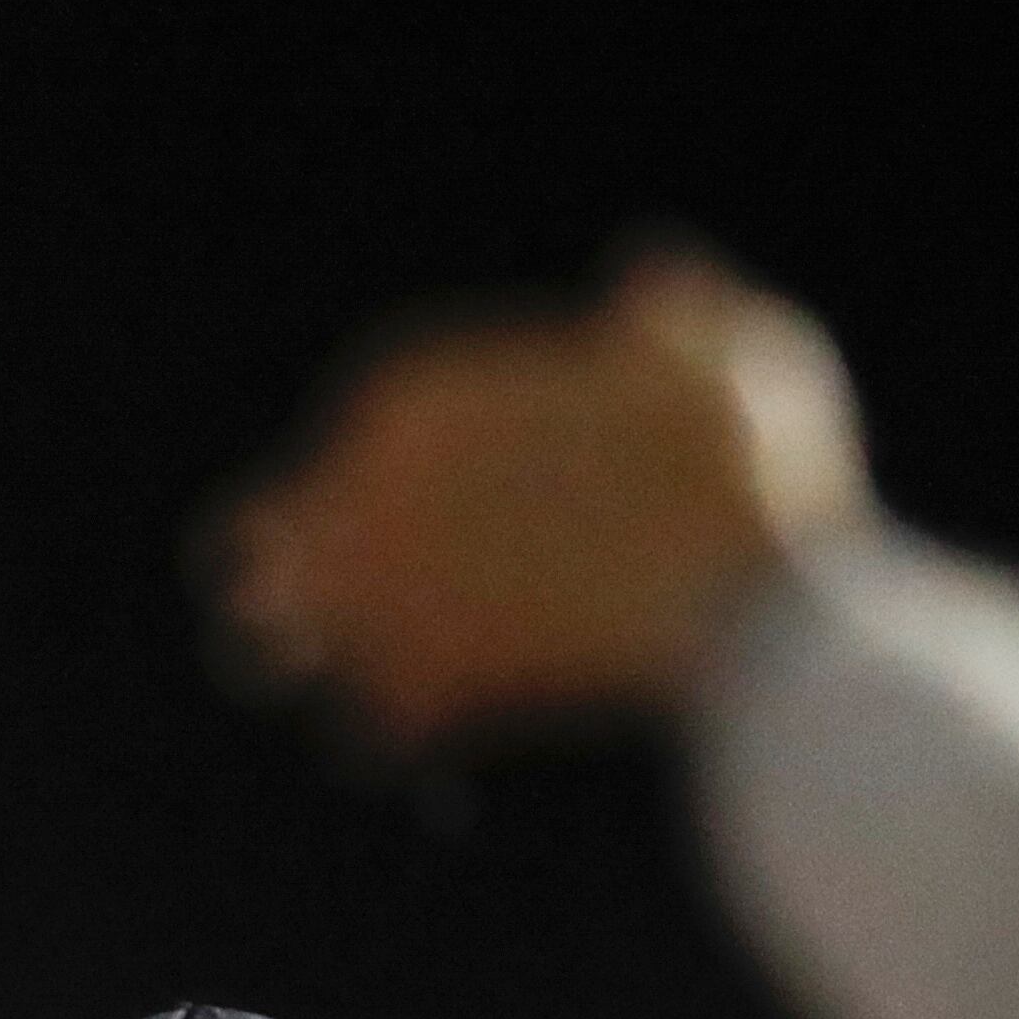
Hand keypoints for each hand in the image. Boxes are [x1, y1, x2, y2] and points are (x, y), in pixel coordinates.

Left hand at [219, 250, 869, 746]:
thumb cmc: (756, 470)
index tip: (435, 517)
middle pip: (262, 541)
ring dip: (310, 663)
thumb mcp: (730, 353)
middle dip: (299, 573)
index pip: (350, 444)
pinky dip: (398, 744)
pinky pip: (367, 735)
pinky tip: (437, 744)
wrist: (757, 600)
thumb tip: (646, 274)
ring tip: (368, 680)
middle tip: (342, 609)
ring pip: (271, 645)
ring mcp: (379, 599)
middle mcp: (364, 494)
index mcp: (410, 400)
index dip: (380, 485)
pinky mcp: (419, 695)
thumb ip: (671, 316)